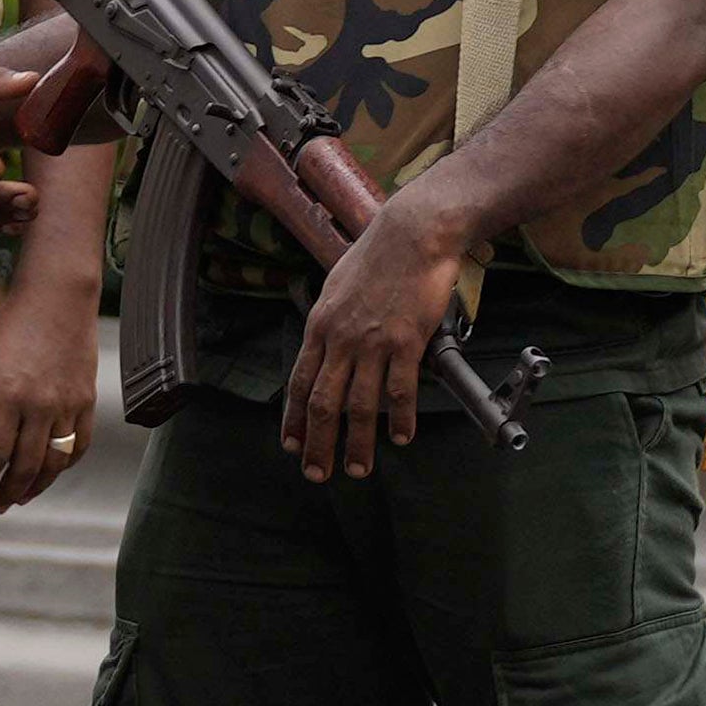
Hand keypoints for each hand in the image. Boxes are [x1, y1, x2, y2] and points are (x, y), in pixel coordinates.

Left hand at [0, 286, 98, 512]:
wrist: (58, 298)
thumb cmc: (11, 327)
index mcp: (8, 395)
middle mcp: (41, 405)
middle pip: (25, 465)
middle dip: (8, 491)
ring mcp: (68, 404)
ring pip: (54, 461)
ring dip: (37, 486)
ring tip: (20, 497)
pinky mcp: (86, 401)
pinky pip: (79, 445)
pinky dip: (65, 465)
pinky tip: (50, 471)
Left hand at [279, 192, 484, 478]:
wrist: (413, 232)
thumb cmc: (378, 254)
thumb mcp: (337, 286)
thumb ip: (330, 321)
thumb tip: (325, 344)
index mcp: (320, 325)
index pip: (299, 382)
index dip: (294, 419)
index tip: (292, 445)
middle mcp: (341, 338)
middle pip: (323, 402)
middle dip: (318, 443)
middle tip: (318, 473)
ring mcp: (373, 341)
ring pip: (360, 405)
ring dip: (358, 442)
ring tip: (359, 468)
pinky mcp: (406, 340)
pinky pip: (400, 390)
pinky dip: (400, 419)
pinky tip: (400, 437)